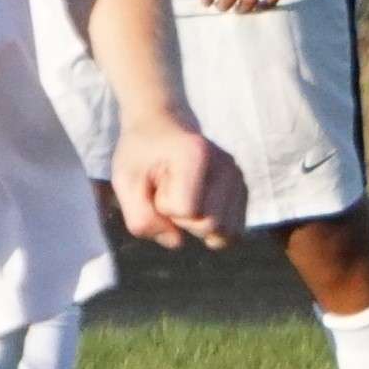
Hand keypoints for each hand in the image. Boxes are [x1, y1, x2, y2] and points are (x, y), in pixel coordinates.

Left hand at [111, 117, 244, 248]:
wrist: (161, 126)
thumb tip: (177, 242)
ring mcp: (239, 178)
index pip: (186, 211)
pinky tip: (198, 203)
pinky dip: (211, 226)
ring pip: (224, 233)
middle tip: (169, 191)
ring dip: (197, 224)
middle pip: (210, 226)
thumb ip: (142, 219)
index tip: (156, 183)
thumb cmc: (140, 155)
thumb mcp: (125, 183)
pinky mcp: (243, 190)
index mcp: (196, 155)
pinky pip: (232, 231)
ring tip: (184, 196)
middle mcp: (227, 165)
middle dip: (181, 219)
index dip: (163, 207)